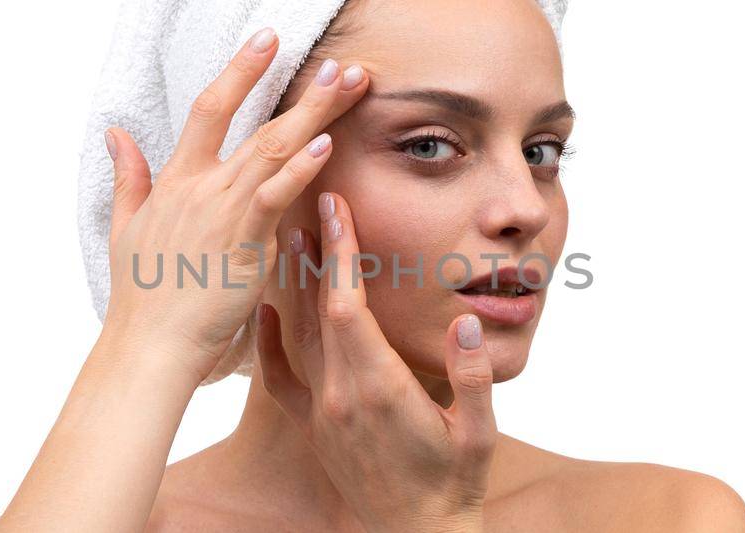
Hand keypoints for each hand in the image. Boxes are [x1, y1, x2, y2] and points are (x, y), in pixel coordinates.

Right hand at [101, 29, 369, 380]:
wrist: (148, 346)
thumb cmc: (142, 298)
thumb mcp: (125, 228)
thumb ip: (129, 176)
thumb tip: (115, 133)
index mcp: (176, 181)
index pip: (209, 108)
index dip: (240, 70)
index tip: (268, 40)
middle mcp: (200, 187)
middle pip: (256, 122)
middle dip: (304, 90)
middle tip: (341, 63)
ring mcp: (222, 212)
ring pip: (273, 150)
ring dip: (315, 115)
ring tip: (349, 85)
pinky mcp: (242, 243)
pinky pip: (273, 197)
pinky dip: (298, 169)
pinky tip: (324, 145)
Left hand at [256, 192, 496, 531]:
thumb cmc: (455, 483)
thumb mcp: (478, 434)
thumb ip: (473, 379)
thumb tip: (469, 322)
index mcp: (380, 388)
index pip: (349, 306)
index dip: (341, 254)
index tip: (337, 208)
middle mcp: (340, 394)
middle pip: (318, 309)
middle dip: (317, 251)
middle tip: (310, 198)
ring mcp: (322, 410)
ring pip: (298, 334)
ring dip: (295, 284)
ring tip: (288, 234)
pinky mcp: (313, 427)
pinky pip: (280, 379)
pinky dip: (269, 342)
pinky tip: (266, 311)